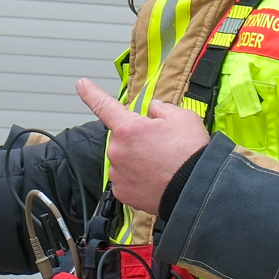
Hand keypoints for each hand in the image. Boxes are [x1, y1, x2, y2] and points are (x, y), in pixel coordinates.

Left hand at [74, 78, 207, 213]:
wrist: (197, 190)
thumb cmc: (190, 154)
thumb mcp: (182, 117)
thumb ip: (162, 109)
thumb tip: (153, 110)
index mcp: (128, 128)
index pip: (104, 105)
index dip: (91, 93)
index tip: (81, 84)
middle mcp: (117, 151)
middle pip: (122, 137)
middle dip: (137, 138)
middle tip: (161, 146)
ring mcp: (119, 174)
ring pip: (124, 159)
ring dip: (138, 159)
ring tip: (162, 165)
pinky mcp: (123, 193)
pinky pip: (127, 179)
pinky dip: (138, 178)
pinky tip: (156, 178)